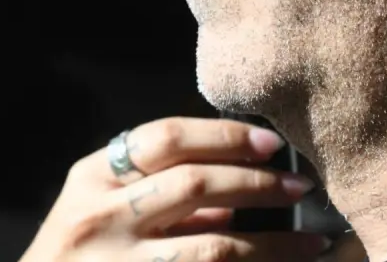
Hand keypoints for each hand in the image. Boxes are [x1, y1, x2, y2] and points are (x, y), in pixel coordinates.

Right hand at [19, 117, 329, 261]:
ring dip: (271, 242)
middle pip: (193, 183)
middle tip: (299, 185)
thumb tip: (237, 186)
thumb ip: (153, 190)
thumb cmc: (75, 255)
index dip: (223, 136)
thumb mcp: (96, 208)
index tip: (268, 143)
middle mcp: (101, 217)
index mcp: (91, 179)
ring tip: (311, 241)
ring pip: (211, 245)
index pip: (164, 139)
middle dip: (256, 182)